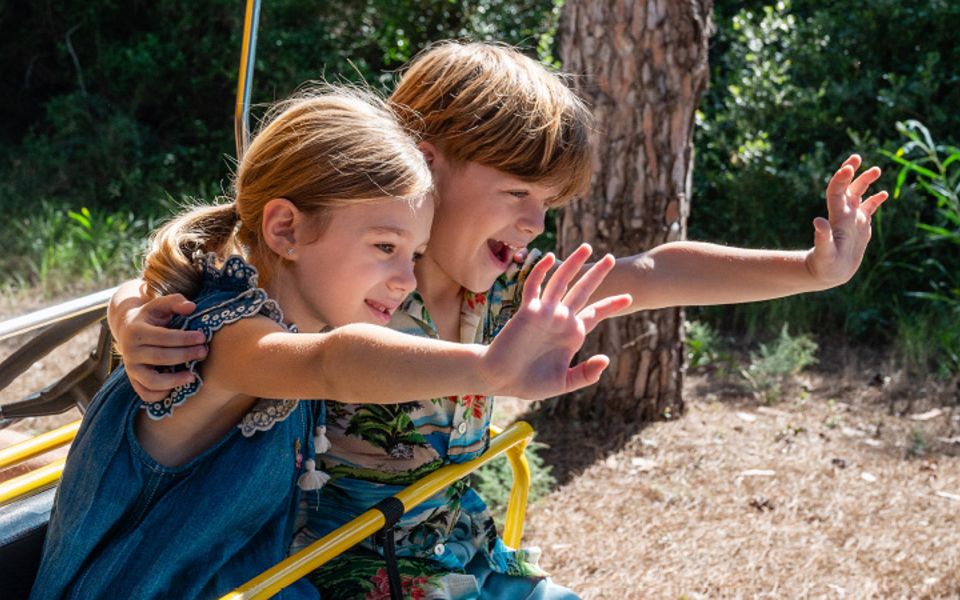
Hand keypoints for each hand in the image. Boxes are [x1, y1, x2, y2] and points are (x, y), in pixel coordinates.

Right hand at [114, 293, 207, 400]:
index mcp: (136, 331)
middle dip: (185, 355)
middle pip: (160, 357)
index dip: (184, 338)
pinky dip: (161, 395)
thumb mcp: (160, 304)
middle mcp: (130, 351)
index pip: (163, 337)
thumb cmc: (151, 316)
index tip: (202, 337)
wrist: (128, 327)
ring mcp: (131, 368)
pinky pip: (145, 394)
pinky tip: (178, 386)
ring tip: (193, 376)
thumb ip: (175, 301)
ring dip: (174, 381)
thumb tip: (192, 307)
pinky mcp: (133, 380)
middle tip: (204, 352)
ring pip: (151, 381)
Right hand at [481, 243, 631, 399]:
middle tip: (611, 258)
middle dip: (597, 274)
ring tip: (587, 247)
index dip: (611, 304)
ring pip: (561, 282)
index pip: (595, 313)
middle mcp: (560, 319)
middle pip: (582, 291)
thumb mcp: (564, 382)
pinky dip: (541, 271)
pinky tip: (550, 257)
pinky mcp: (527, 311)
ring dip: (573, 264)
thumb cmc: (529, 383)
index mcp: (572, 334)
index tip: (629, 297)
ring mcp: (544, 313)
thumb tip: (605, 359)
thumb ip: (585, 373)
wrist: (501, 378)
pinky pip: (534, 287)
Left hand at [806, 154, 888, 286]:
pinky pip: (868, 209)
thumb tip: (818, 222)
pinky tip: (883, 193)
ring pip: (858, 195)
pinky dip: (875, 200)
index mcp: (836, 217)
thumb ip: (822, 238)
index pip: (837, 192)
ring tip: (876, 169)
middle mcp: (843, 214)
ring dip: (865, 181)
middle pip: (847, 188)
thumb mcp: (824, 253)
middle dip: (851, 173)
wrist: (828, 273)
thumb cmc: (824, 265)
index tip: (848, 167)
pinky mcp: (860, 226)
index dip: (841, 179)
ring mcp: (852, 219)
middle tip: (856, 157)